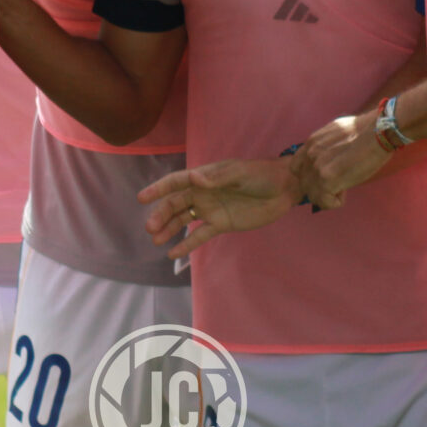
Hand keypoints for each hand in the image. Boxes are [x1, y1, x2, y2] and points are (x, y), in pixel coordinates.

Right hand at [138, 156, 306, 259]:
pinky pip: (200, 235)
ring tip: (155, 240)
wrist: (284, 188)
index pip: (176, 182)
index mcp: (205, 176)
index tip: (142, 198)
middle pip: (176, 204)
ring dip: (169, 229)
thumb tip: (193, 178)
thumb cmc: (261, 174)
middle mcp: (203, 192)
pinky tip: (173, 253)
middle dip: (161, 214)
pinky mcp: (221, 224)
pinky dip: (187, 244)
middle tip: (150, 228)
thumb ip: (217, 178)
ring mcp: (211, 209)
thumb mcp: (240, 173)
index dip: (158, 189)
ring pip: (184, 219)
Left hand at [301, 111, 390, 206]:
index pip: (296, 168)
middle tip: (339, 183)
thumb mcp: (336, 131)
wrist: (378, 133)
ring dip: (328, 196)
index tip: (325, 176)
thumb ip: (325, 145)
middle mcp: (310, 154)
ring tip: (344, 187)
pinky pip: (324, 202)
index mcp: (311, 142)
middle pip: (304, 184)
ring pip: (313, 196)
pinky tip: (345, 192)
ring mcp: (317, 168)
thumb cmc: (366, 130)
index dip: (309, 176)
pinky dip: (335, 202)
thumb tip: (329, 155)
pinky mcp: (327, 180)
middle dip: (320, 188)